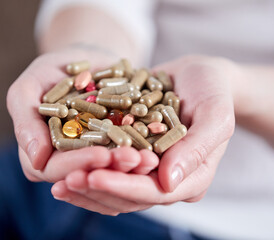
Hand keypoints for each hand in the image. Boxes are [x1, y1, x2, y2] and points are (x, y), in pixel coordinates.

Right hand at [7, 47, 157, 181]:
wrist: (87, 60)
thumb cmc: (50, 72)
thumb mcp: (29, 88)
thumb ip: (25, 121)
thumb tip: (36, 159)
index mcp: (46, 155)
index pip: (57, 169)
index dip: (79, 164)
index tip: (101, 155)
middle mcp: (72, 161)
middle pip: (90, 173)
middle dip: (113, 168)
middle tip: (135, 160)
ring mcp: (98, 155)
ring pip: (114, 169)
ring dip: (134, 166)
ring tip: (152, 158)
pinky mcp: (121, 146)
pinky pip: (133, 152)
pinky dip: (147, 151)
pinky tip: (162, 149)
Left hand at [51, 55, 236, 214]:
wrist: (202, 76)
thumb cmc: (215, 91)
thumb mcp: (216, 114)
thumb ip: (197, 148)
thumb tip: (168, 182)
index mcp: (193, 177)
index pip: (155, 193)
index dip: (123, 187)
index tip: (93, 176)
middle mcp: (169, 179)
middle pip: (130, 197)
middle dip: (97, 190)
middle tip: (65, 181)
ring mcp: (150, 170)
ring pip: (115, 189)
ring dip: (87, 186)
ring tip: (57, 181)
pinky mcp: (135, 157)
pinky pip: (109, 169)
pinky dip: (88, 169)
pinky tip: (63, 166)